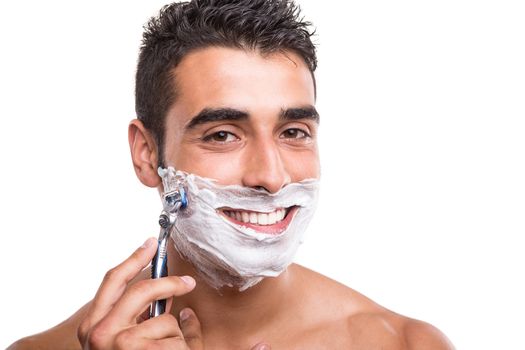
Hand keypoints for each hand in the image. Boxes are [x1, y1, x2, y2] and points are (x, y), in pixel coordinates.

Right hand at [77, 237, 201, 348]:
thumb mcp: (127, 344)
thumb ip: (147, 321)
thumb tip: (182, 310)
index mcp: (93, 326)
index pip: (113, 280)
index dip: (134, 259)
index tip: (151, 244)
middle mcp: (100, 332)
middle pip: (143, 289)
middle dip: (169, 284)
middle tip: (188, 283)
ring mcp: (120, 343)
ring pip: (165, 320)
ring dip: (175, 337)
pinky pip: (175, 339)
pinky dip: (181, 349)